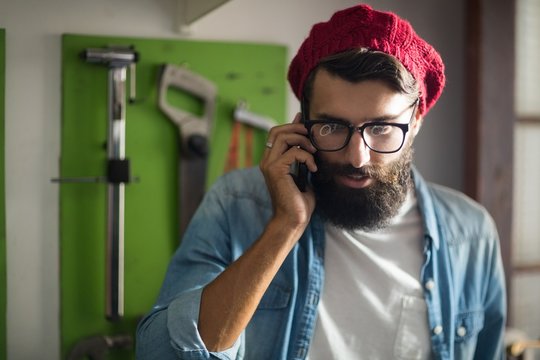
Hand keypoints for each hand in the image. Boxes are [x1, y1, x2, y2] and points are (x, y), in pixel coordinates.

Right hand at [259, 113, 317, 229]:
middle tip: (311, 137)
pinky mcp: (275, 170)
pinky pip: (293, 152)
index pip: (276, 134)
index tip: (305, 123)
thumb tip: (310, 145)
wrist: (293, 220)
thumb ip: (303, 159)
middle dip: (296, 129)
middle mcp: (267, 161)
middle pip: (277, 131)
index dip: (291, 126)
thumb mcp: (303, 174)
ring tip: (314, 152)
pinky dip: (307, 157)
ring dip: (303, 140)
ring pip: (283, 137)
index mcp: (271, 161)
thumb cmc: (299, 202)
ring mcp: (269, 165)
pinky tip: (313, 168)